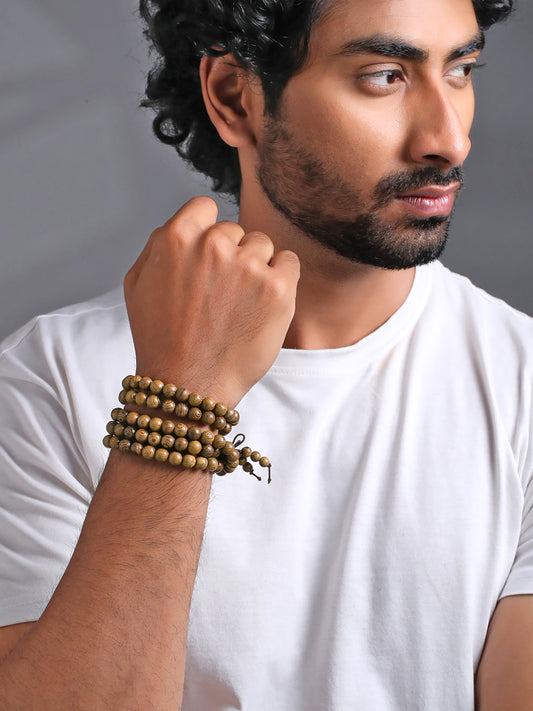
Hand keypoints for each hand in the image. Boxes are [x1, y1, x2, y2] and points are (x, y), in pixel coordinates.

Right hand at [124, 196, 299, 406]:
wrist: (189, 384)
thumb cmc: (160, 339)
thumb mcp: (137, 283)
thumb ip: (159, 245)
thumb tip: (182, 224)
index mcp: (177, 237)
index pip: (205, 207)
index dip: (207, 232)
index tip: (209, 258)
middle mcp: (213, 245)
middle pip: (235, 230)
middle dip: (231, 256)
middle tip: (221, 295)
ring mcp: (248, 266)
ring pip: (263, 246)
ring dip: (256, 268)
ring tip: (240, 305)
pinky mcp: (278, 288)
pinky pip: (289, 263)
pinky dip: (282, 279)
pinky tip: (265, 304)